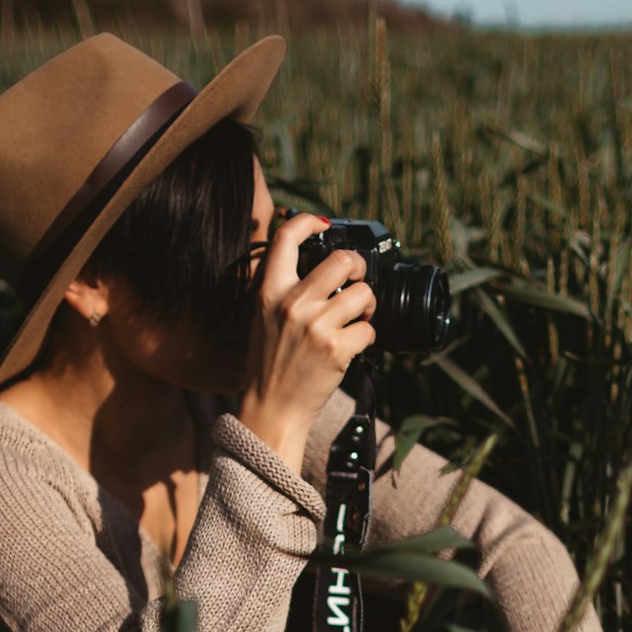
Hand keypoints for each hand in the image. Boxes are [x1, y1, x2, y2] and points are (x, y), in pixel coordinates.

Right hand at [235, 213, 377, 474]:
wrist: (271, 409)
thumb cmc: (268, 365)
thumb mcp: (262, 318)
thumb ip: (284, 290)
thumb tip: (318, 266)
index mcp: (269, 292)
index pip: (285, 239)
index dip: (308, 221)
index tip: (323, 224)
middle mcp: (291, 304)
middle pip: (342, 260)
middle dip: (359, 267)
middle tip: (358, 280)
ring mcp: (316, 326)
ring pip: (363, 294)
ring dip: (367, 306)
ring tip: (356, 319)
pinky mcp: (337, 349)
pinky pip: (369, 329)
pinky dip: (366, 338)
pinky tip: (352, 347)